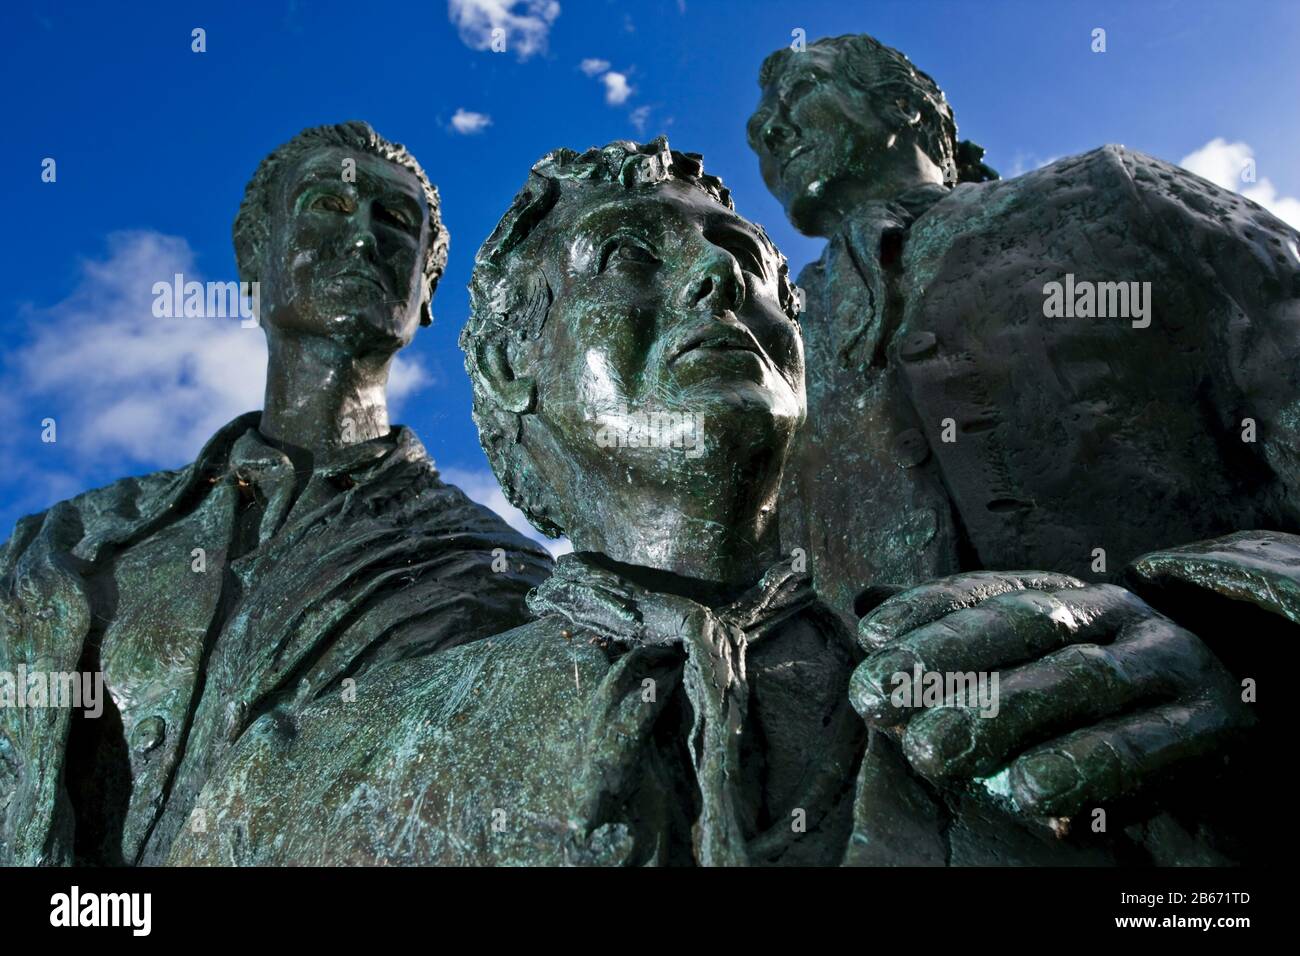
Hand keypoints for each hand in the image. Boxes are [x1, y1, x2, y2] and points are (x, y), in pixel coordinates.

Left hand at [849, 571, 1250, 818]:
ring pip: (1079, 679)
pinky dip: (1088, 766)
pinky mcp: (1205, 725)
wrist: (1222, 712)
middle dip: (945, 661)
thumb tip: (865, 614)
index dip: (926, 610)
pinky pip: (1145, 745)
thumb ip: (957, 640)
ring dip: (1001, 714)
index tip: (870, 637)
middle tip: (875, 701)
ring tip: (931, 751)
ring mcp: (1165, 664)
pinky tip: (1031, 792)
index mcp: (1069, 594)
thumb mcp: (1034, 658)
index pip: (989, 591)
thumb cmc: (1097, 692)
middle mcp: (1117, 615)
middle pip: (1025, 626)